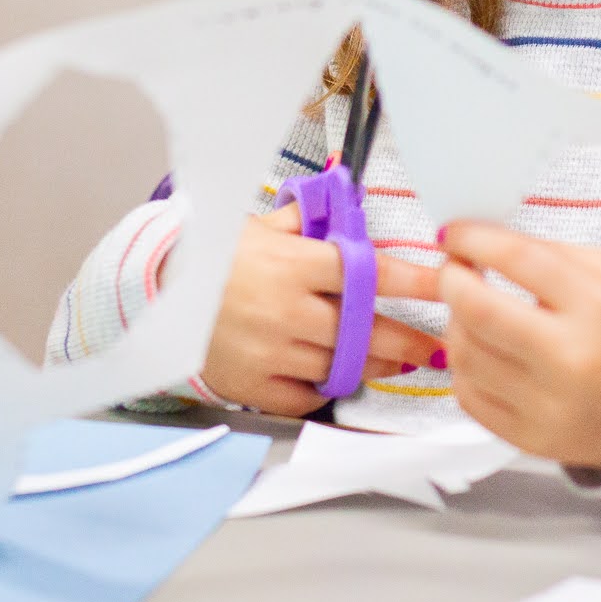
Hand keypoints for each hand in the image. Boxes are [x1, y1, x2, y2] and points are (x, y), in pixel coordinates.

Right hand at [199, 203, 441, 416]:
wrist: (155, 298)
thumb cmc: (214, 259)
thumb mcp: (259, 229)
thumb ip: (307, 222)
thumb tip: (346, 206)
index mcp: (293, 264)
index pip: (370, 273)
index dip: (414, 282)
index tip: (445, 285)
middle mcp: (286, 310)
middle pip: (366, 331)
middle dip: (409, 341)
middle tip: (434, 348)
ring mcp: (271, 353)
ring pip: (343, 367)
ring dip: (375, 366)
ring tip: (396, 362)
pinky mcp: (255, 386)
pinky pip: (310, 395)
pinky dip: (328, 387)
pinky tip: (339, 376)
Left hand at [437, 221, 600, 471]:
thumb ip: (543, 252)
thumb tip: (478, 242)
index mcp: (597, 304)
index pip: (516, 258)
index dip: (472, 238)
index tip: (455, 233)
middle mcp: (572, 357)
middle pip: (478, 310)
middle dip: (451, 280)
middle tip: (453, 270)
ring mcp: (550, 406)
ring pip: (466, 355)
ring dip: (455, 323)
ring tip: (471, 311)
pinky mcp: (533, 439)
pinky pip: (470, 397)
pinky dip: (465, 368)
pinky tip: (483, 351)